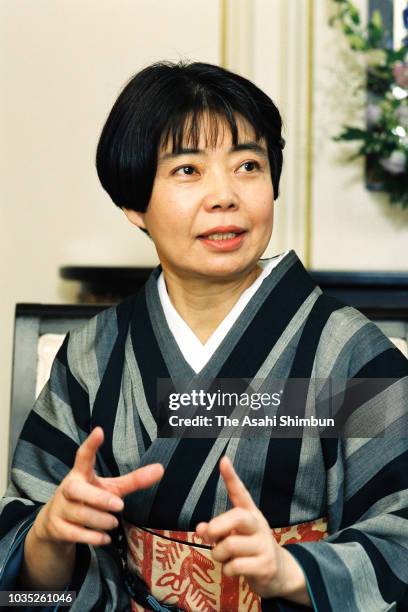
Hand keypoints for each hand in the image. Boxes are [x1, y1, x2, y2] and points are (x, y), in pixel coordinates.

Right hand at [33, 426, 163, 547]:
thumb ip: (134, 480)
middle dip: (98, 498)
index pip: (83, 456)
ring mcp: (60, 508)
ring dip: (101, 520)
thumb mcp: (111, 488)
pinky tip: (104, 538)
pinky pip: (74, 534)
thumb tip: (161, 469)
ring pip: (80, 514)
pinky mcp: (57, 528)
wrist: (56, 524)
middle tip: (119, 505)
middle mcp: (68, 489)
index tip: (99, 431)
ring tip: (113, 522)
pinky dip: (92, 538)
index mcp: (81, 474)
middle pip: (76, 489)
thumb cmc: (89, 499)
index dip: (91, 445)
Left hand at [195, 457, 306, 601]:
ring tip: (223, 557)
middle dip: (217, 527)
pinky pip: (235, 566)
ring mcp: (263, 545)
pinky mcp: (265, 566)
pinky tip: (234, 569)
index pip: (240, 492)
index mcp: (250, 513)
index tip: (223, 460)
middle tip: (210, 535)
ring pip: (230, 546)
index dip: (231, 477)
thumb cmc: (249, 548)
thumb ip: (217, 529)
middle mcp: (258, 525)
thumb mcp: (233, 536)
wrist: (278, 572)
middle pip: (237, 517)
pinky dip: (227, 570)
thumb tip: (200, 528)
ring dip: (218, 554)